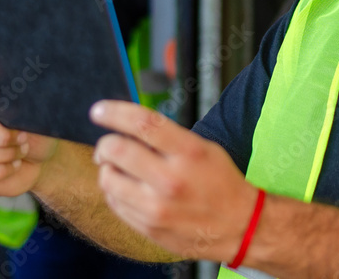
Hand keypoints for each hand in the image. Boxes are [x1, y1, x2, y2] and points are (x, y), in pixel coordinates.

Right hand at [0, 62, 58, 196]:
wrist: (43, 160)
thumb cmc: (36, 131)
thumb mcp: (34, 114)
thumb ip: (23, 103)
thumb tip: (18, 103)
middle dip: (4, 136)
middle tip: (24, 136)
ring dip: (8, 153)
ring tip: (22, 149)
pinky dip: (4, 169)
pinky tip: (14, 163)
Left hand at [91, 100, 258, 262]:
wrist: (240, 227)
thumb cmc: (220, 182)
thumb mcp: (203, 149)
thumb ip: (167, 137)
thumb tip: (126, 126)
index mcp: (189, 153)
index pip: (143, 123)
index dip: (114, 112)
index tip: (98, 111)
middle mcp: (171, 180)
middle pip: (116, 150)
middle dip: (105, 144)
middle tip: (107, 145)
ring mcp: (157, 208)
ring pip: (108, 179)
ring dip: (107, 168)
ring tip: (117, 168)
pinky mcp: (148, 227)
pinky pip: (114, 203)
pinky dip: (114, 191)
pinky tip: (128, 188)